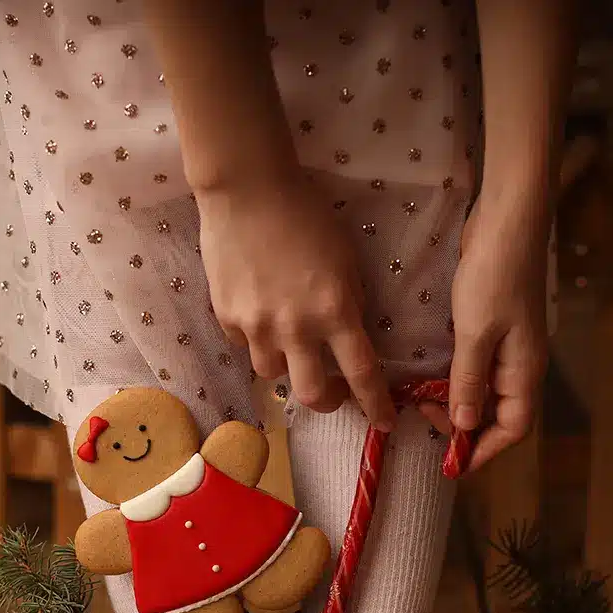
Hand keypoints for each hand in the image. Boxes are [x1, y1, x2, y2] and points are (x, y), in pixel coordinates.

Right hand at [196, 175, 396, 429]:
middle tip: (330, 392)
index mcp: (335, 310)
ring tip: (287, 339)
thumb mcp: (345, 259)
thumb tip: (348, 335)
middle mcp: (296, 328)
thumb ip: (348, 303)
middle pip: (313, 394)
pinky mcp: (226, 317)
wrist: (247, 190)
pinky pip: (244, 344)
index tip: (385, 422)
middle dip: (326, 400)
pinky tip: (257, 308)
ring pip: (273, 374)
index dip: (376, 404)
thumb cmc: (305, 215)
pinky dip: (255, 337)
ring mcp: (257, 326)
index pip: (362, 373)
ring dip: (286, 365)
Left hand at [421, 197, 549, 472]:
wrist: (508, 219)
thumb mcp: (476, 332)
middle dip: (465, 426)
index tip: (451, 462)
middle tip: (425, 420)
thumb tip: (463, 424)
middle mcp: (521, 362)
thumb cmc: (495, 273)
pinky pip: (478, 365)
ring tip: (423, 403)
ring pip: (486, 390)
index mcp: (525, 370)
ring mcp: (510, 344)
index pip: (513, 428)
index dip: (484, 449)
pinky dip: (457, 377)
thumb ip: (469, 381)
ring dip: (458, 402)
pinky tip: (433, 375)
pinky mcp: (495, 324)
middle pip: (499, 414)